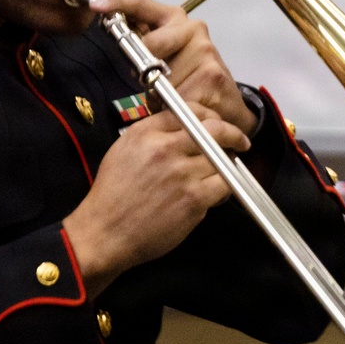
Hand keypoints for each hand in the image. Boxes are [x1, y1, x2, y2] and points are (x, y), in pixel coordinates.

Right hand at [63, 106, 250, 296]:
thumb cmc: (112, 197)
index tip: (216, 123)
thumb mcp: (123, 151)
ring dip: (228, 163)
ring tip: (224, 171)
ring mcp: (181, 173)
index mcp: (146, 133)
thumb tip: (184, 129)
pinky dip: (226, 186)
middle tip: (240, 140)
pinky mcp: (193, 198)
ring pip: (222, 158)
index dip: (209, 115)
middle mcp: (164, 148)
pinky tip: (219, 190)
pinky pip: (225, 184)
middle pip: (214, 129)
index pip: (189, 110)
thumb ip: (152, 135)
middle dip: (232, 133)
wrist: (105, 233)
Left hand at [89, 0, 255, 136]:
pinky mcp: (212, 75)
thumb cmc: (191, 80)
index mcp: (174, 19)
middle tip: (156, 84)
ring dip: (162, 97)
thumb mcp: (162, 57)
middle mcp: (193, 28)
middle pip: (149, 45)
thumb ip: (141, 42)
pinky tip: (188, 108)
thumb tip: (111, 26)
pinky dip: (175, 110)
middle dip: (145, 69)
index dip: (117, 4)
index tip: (96, 5)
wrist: (228, 105)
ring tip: (177, 98)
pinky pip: (176, 98)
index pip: (141, 5)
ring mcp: (205, 50)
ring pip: (161, 79)